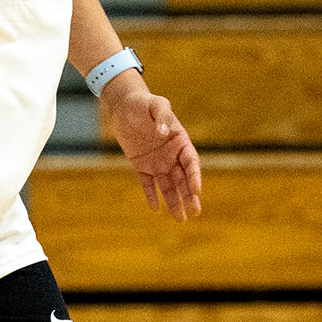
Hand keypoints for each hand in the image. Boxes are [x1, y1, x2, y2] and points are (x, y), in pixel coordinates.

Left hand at [103, 84, 202, 222]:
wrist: (124, 106)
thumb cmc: (143, 102)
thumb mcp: (156, 104)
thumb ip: (162, 116)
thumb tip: (163, 134)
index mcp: (180, 141)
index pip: (191, 163)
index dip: (195, 177)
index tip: (197, 191)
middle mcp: (171, 155)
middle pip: (183, 179)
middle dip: (189, 196)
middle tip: (195, 212)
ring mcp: (157, 161)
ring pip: (168, 185)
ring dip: (174, 201)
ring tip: (181, 219)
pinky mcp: (142, 165)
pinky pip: (148, 184)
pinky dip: (152, 196)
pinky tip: (156, 209)